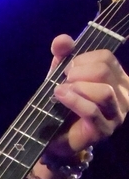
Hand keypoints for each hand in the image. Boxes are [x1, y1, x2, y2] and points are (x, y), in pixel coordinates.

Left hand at [43, 34, 128, 162]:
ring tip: (61, 91)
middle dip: (79, 72)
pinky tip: (61, 96)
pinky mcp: (105, 130)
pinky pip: (92, 111)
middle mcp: (123, 95)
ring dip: (78, 87)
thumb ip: (63, 56)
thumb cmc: (65, 105)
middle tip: (64, 80)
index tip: (67, 68)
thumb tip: (62, 39)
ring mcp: (117, 114)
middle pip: (105, 71)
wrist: (56, 138)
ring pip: (104, 91)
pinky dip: (74, 101)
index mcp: (117, 78)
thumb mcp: (63, 76)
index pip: (106, 58)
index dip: (83, 58)